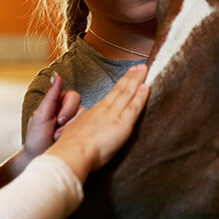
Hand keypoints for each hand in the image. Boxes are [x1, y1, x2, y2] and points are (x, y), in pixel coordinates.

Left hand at [22, 73, 81, 160]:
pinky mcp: (82, 133)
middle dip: (70, 120)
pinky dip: (80, 135)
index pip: (72, 96)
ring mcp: (76, 122)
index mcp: (58, 103)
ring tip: (60, 139)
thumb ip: (50, 96)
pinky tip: (71, 141)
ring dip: (72, 130)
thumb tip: (57, 75)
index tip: (58, 121)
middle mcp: (69, 111)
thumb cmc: (36, 139)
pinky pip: (90, 128)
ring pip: (86, 118)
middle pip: (81, 106)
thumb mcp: (41, 116)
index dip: (68, 109)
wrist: (38, 159)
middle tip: (58, 132)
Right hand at [45, 64, 148, 178]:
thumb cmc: (71, 146)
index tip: (128, 75)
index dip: (121, 84)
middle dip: (130, 77)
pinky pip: (134, 106)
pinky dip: (141, 96)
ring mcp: (114, 114)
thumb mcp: (74, 130)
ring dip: (137, 80)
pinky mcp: (123, 123)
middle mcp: (105, 109)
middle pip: (120, 89)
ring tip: (144, 70)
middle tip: (139, 66)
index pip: (112, 95)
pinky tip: (146, 87)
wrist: (73, 152)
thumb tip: (84, 127)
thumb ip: (83, 126)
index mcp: (95, 112)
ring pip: (128, 93)